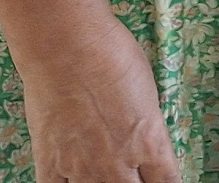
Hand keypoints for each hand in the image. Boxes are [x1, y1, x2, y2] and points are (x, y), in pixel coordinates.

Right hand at [19, 18, 181, 181]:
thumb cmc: (112, 56)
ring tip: (103, 176)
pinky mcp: (51, 165)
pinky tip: (71, 181)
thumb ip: (145, 123)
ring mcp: (83, 168)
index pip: (167, 182)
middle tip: (131, 176)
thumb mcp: (147, 91)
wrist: (68, 49)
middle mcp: (119, 164)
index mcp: (150, 143)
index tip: (163, 182)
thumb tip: (141, 135)